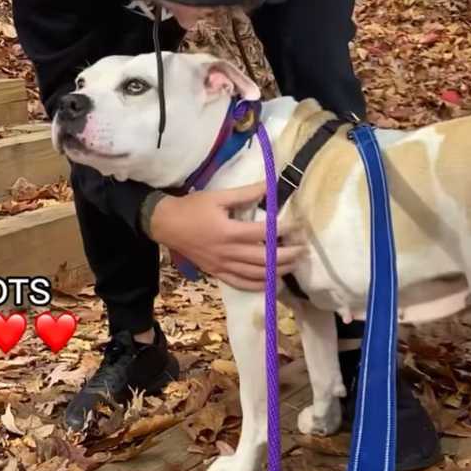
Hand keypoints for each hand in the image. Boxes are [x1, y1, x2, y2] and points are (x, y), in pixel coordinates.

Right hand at [149, 182, 306, 290]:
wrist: (165, 225)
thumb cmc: (192, 208)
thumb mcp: (218, 196)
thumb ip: (245, 193)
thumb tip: (270, 185)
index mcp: (229, 232)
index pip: (264, 233)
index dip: (284, 229)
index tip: (298, 224)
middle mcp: (228, 253)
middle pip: (265, 259)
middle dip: (288, 256)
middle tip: (304, 250)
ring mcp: (223, 266)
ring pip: (257, 274)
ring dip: (279, 271)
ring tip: (295, 264)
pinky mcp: (218, 273)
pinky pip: (242, 284)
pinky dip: (260, 285)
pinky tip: (274, 283)